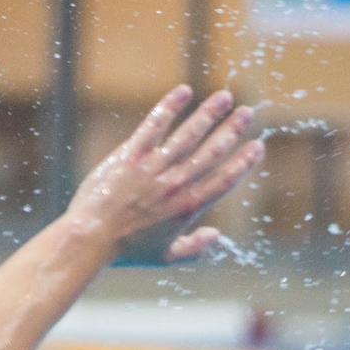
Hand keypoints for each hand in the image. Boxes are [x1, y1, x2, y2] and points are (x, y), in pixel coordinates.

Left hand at [66, 85, 263, 263]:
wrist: (92, 237)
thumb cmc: (127, 251)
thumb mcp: (166, 257)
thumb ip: (195, 247)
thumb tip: (216, 235)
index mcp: (189, 208)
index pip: (225, 180)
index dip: (244, 162)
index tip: (258, 146)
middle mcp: (177, 184)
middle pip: (212, 152)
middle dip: (233, 130)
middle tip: (248, 112)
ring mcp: (154, 168)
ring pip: (188, 135)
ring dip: (209, 114)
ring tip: (225, 97)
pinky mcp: (131, 156)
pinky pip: (154, 126)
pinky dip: (169, 108)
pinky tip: (183, 92)